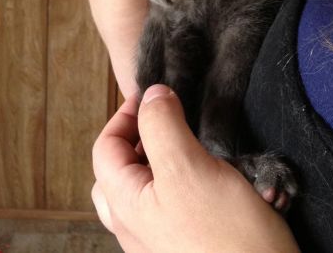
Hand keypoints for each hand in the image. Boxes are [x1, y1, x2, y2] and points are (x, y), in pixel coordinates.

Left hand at [92, 85, 300, 252]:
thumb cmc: (226, 237)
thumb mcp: (188, 168)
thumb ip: (162, 127)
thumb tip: (150, 96)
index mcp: (126, 207)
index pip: (105, 148)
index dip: (126, 114)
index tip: (156, 94)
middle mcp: (136, 227)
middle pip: (119, 171)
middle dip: (139, 139)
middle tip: (169, 120)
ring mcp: (160, 240)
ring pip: (147, 188)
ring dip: (165, 159)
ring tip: (192, 146)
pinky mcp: (187, 244)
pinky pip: (173, 205)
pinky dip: (185, 181)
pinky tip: (213, 177)